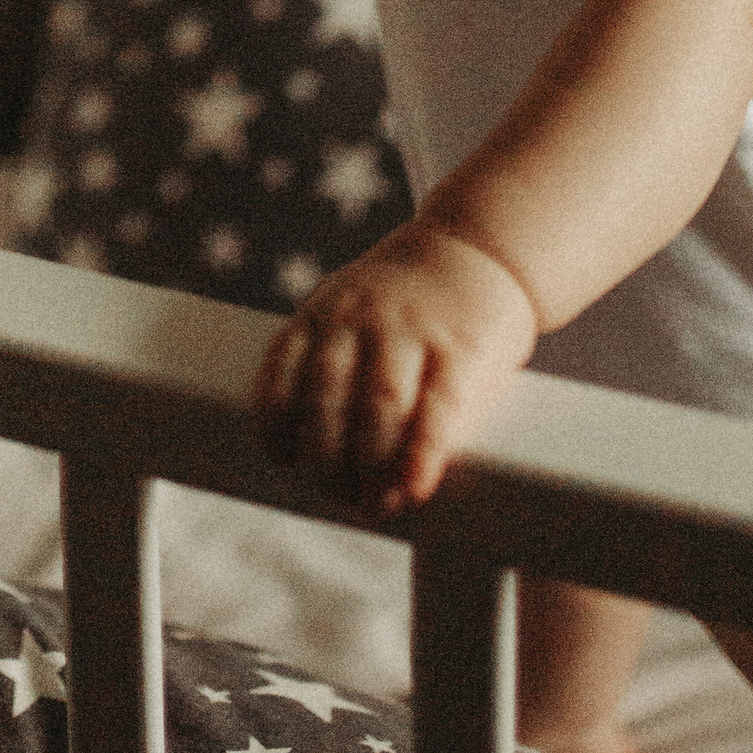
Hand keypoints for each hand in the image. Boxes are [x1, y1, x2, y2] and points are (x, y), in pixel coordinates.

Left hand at [253, 219, 537, 514]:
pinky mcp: (461, 350)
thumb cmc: (404, 306)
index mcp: (321, 314)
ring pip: (378, 406)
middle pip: (326, 399)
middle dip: (324, 460)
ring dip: (370, 466)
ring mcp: (411, 330)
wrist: (477, 249)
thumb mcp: (349, 310)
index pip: (281, 375)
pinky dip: (421, 455)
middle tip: (337, 494)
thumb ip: (329, 365)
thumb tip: (311, 459)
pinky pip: (438, 410)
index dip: (275, 427)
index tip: (283, 463)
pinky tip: (413, 487)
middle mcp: (358, 318)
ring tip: (375, 503)